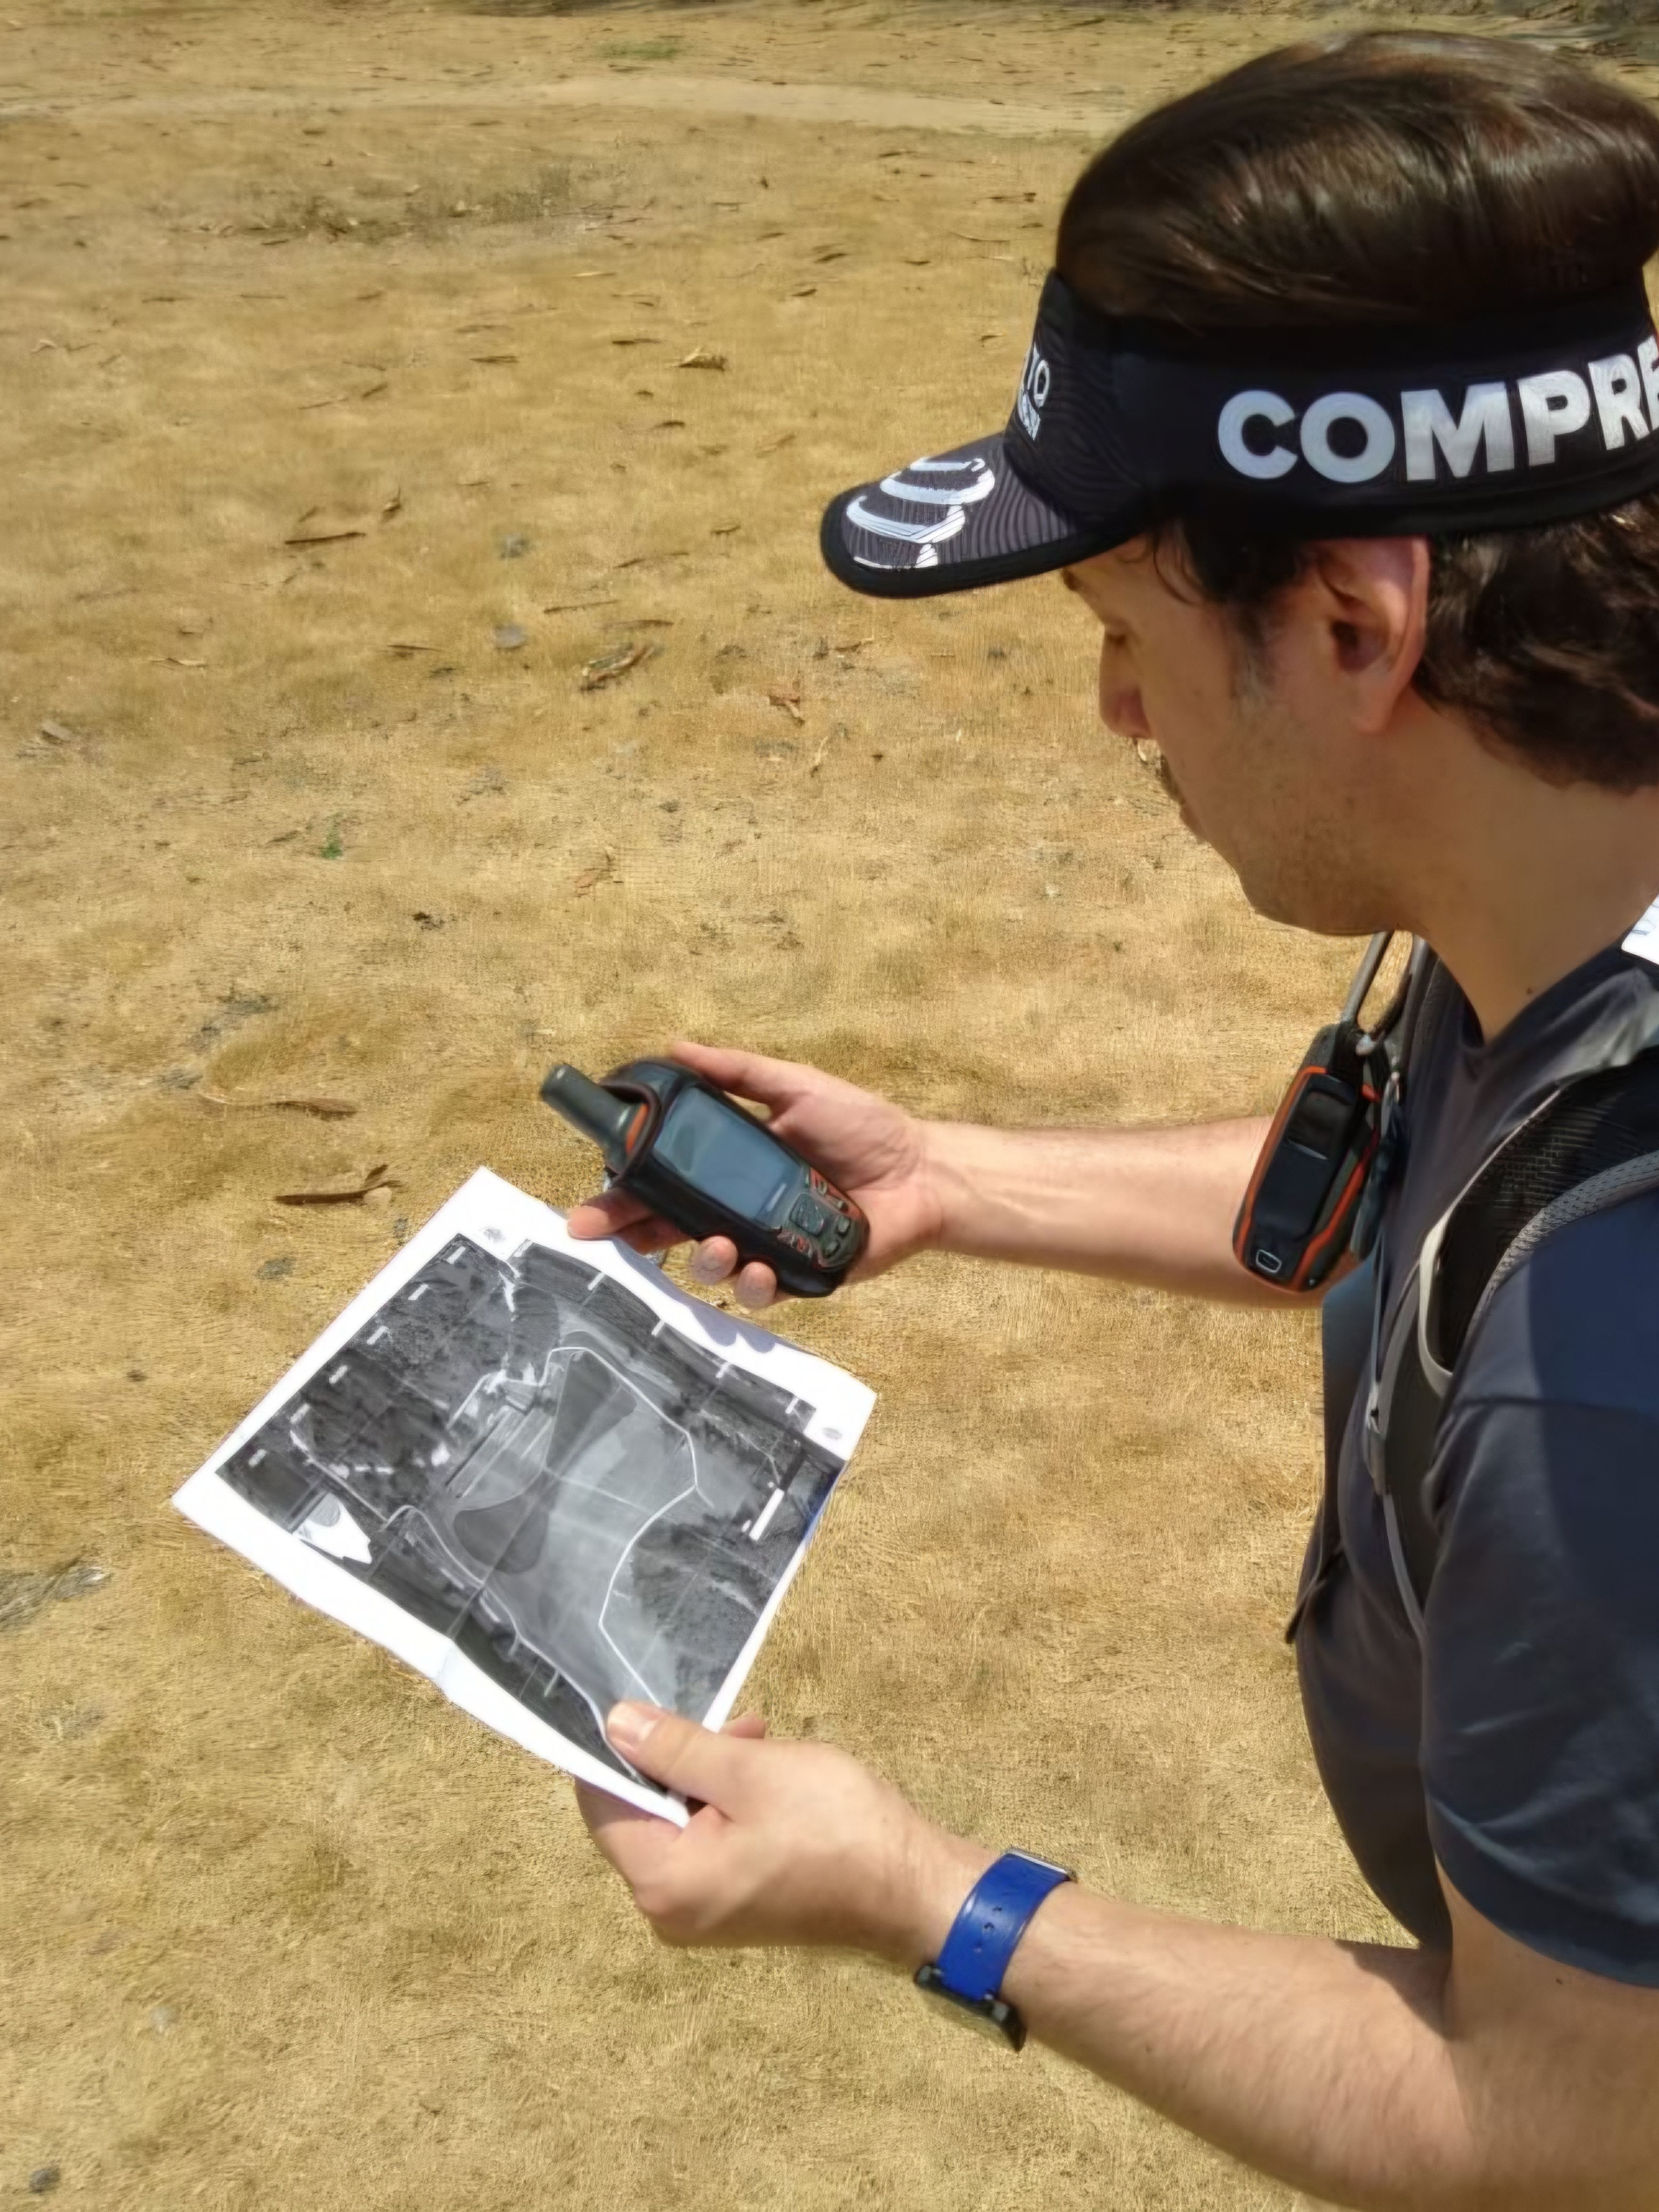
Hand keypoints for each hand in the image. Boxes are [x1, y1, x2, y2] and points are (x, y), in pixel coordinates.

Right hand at [565, 1041, 946, 1307]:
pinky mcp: (797, 1277)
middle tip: (600, 1236)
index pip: (661, 1182)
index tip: (587, 1203)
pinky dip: (753, 1284)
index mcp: (729, 1168)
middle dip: (628, 1235)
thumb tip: (676, 1048)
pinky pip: (759, 1292)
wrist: (921, 1172)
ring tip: (716, 1243)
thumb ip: (737, 1072)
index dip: (621, 1193)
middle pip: (666, 1229)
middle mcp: (737, 1210)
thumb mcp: (796, 1087)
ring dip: (701, 1259)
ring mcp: (763, 1246)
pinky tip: (760, 1268)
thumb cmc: (862, 1127)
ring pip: (708, 1266)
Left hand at [576, 1703, 990, 1962]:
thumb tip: (615, 1723)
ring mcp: (702, 1914)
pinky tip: (766, 1773)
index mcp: (662, 1882)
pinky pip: (705, 1845)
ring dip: (707, 1776)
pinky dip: (725, 1805)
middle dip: (676, 1759)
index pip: (602, 1806)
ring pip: (678, 1825)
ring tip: (759, 1739)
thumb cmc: (831, 1825)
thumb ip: (675, 1748)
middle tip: (733, 1724)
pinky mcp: (734, 1907)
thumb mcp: (750, 1771)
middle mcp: (668, 1909)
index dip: (615, 1750)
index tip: (650, 1704)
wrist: (910, 1889)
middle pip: (639, 1816)